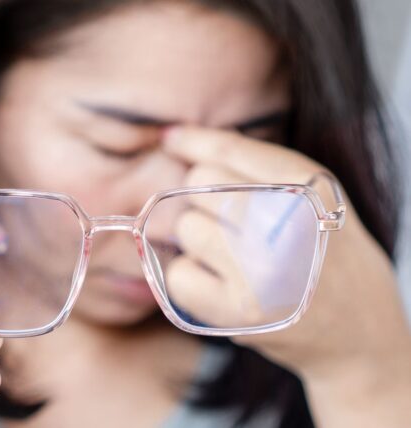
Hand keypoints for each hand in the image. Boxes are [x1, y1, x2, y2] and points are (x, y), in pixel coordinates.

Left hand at [162, 126, 410, 423]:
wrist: (356, 331)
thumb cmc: (322, 254)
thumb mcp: (311, 196)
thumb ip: (252, 165)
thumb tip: (172, 138)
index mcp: (311, 188)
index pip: (230, 151)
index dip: (193, 142)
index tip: (171, 140)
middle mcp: (286, 225)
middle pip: (199, 184)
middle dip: (206, 201)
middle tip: (234, 227)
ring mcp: (260, 271)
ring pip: (186, 228)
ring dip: (199, 242)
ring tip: (234, 259)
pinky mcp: (237, 311)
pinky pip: (179, 275)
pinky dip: (192, 281)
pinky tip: (222, 285)